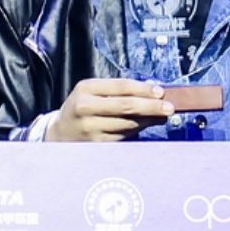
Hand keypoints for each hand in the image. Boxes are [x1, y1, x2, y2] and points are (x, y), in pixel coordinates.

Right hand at [49, 78, 173, 142]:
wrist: (61, 132)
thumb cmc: (83, 108)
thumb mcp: (93, 93)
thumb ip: (118, 91)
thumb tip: (152, 93)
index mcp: (86, 88)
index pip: (121, 87)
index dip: (143, 89)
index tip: (160, 92)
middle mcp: (85, 107)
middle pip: (126, 106)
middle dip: (151, 107)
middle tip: (169, 108)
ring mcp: (90, 127)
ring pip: (127, 123)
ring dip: (148, 120)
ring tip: (160, 116)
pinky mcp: (96, 143)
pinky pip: (123, 136)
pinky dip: (137, 130)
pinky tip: (145, 125)